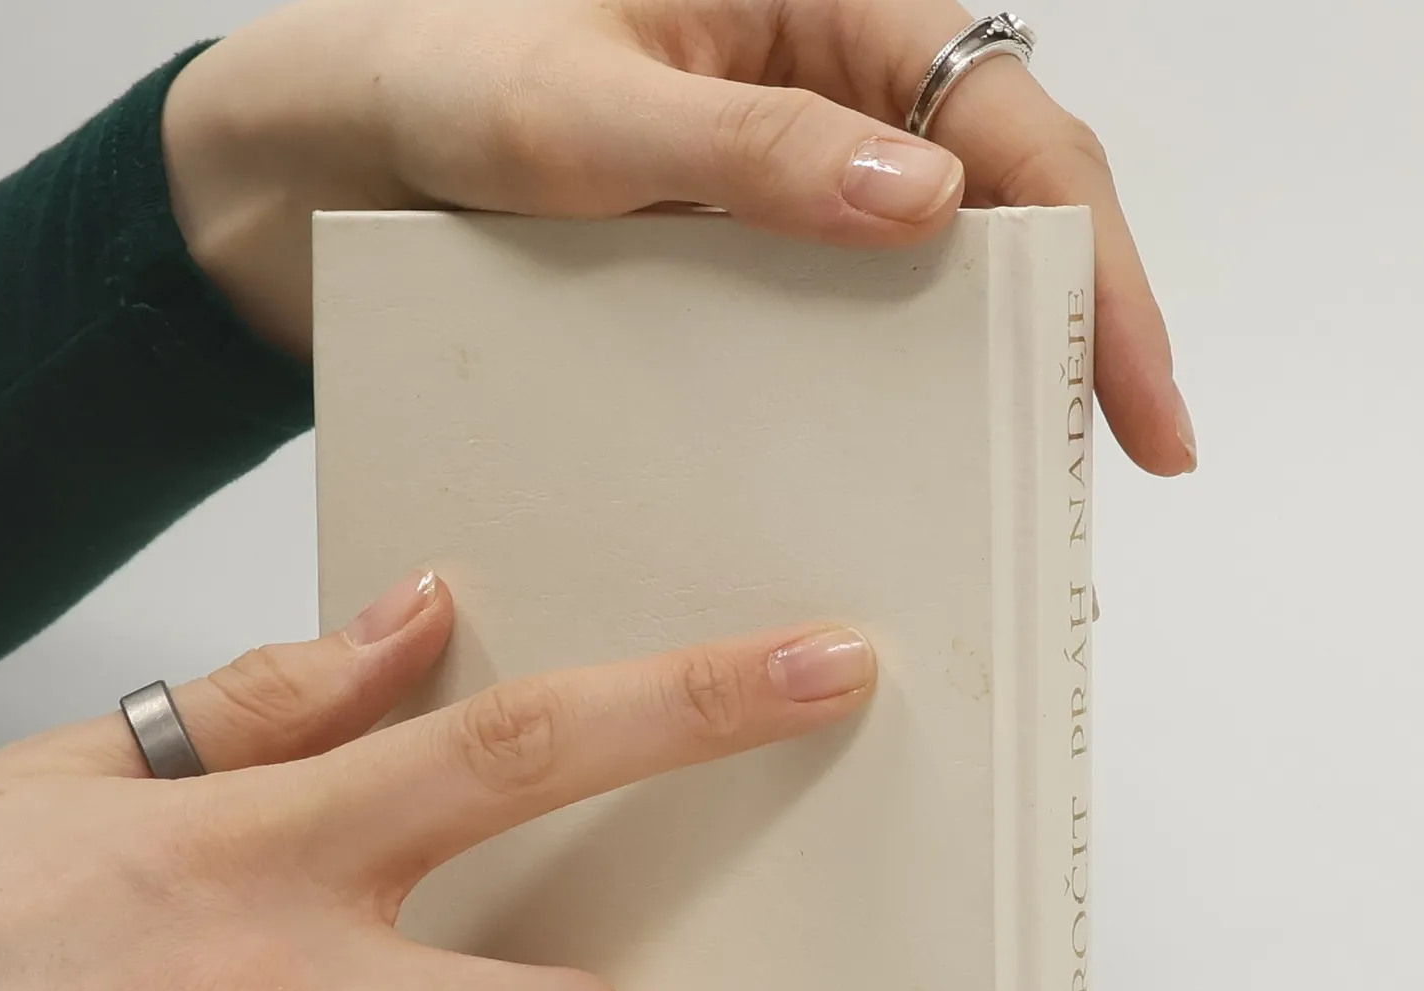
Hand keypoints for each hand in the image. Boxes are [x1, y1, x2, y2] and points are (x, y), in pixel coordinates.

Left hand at [164, 0, 1193, 475]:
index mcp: (814, 12)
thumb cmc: (419, 76)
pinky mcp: (705, 278)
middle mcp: (806, 104)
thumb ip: (742, 149)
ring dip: (957, 390)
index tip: (1136, 402)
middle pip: (990, 218)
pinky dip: (842, 417)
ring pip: (905, 293)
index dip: (1099, 267)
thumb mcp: (575, 115)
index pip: (1008, 132)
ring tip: (991, 507)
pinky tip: (857, 492)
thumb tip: (924, 205)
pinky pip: (805, 346)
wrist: (287, 168)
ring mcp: (759, 201)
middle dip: (1057, 342)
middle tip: (1083, 480)